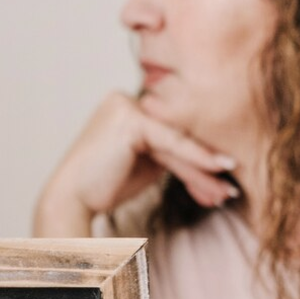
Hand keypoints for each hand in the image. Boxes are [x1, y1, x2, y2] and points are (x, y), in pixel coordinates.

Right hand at [33, 93, 238, 236]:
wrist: (71, 200)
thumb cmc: (103, 187)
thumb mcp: (145, 164)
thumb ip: (169, 151)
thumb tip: (210, 155)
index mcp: (123, 105)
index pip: (168, 131)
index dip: (196, 157)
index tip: (220, 180)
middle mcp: (123, 98)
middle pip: (174, 135)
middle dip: (202, 167)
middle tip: (228, 191)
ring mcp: (125, 106)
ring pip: (175, 141)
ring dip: (203, 169)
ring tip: (227, 192)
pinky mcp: (131, 119)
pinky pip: (171, 142)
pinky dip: (197, 158)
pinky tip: (220, 168)